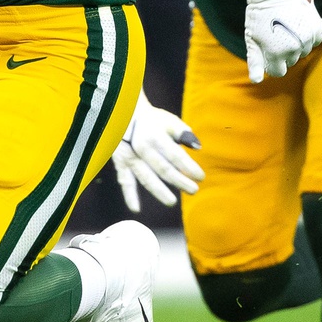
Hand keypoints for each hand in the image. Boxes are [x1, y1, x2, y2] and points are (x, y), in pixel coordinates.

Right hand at [112, 91, 203, 212]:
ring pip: (145, 177)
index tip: (201, 177)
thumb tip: (198, 147)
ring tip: (172, 202)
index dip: (189, 167)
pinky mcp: (120, 162)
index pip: (175, 155)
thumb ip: (183, 132)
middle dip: (179, 181)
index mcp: (155, 135)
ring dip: (159, 191)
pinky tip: (136, 208)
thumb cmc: (151, 119)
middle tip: (193, 190)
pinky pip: (125, 181)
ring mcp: (130, 156)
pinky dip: (129, 195)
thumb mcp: (168, 120)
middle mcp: (142, 147)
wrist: (123, 113)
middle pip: (163, 168)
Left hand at [241, 0, 321, 82]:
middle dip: (282, 52)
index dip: (271, 62)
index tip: (267, 49)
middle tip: (275, 33)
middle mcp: (295, 48)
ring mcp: (308, 38)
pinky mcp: (317, 28)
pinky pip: (314, 41)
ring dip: (295, 44)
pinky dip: (307, 36)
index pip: (278, 71)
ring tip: (285, 27)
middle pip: (290, 61)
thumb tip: (256, 81)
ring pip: (303, 52)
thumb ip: (255, 60)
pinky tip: (297, 25)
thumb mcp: (252, 37)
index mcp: (277, 53)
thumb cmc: (259, 14)